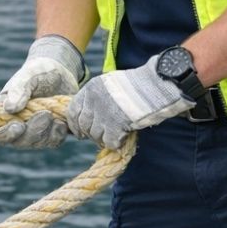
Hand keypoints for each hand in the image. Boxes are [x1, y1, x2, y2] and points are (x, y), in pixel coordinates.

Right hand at [0, 35, 85, 148]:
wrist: (60, 72)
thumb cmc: (38, 71)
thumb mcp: (29, 75)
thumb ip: (19, 89)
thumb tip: (9, 108)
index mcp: (4, 112)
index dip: (5, 134)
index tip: (19, 125)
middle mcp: (18, 125)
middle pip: (19, 142)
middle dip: (33, 131)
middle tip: (45, 114)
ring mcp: (35, 130)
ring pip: (37, 143)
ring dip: (46, 132)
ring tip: (53, 113)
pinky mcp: (52, 132)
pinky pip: (53, 141)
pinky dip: (58, 133)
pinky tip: (62, 121)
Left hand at [65, 54, 193, 149]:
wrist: (153, 87)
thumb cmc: (136, 85)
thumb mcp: (109, 84)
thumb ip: (97, 97)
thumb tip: (88, 116)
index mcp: (90, 88)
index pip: (73, 111)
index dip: (75, 125)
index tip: (79, 132)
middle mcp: (93, 101)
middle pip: (84, 126)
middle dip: (90, 133)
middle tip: (101, 135)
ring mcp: (104, 115)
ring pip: (96, 136)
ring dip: (104, 138)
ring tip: (115, 134)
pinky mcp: (115, 127)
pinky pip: (109, 142)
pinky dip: (115, 143)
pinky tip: (123, 138)